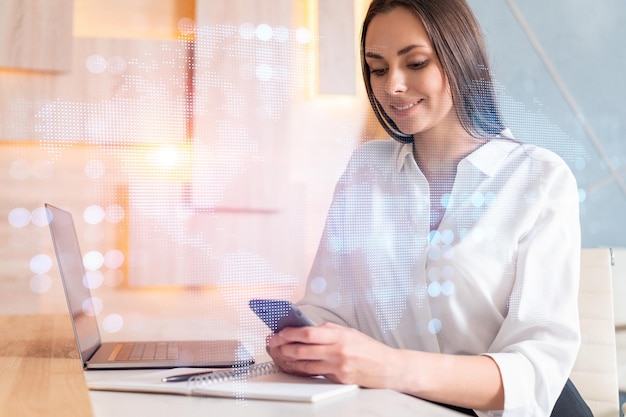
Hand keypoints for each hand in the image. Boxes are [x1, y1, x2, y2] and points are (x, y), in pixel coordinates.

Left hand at [266, 322, 399, 388]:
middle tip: (274, 345)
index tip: (280, 332)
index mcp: (340, 335)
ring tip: (281, 356)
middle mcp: (338, 351)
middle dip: (285, 347)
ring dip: (290, 361)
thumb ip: (329, 332)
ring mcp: (338, 367)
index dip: (291, 333)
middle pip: (303, 349)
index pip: (309, 333)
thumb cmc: (369, 349)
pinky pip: (316, 375)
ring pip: (306, 365)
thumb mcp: (350, 333)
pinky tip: (296, 366)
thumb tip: (307, 330)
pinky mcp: (339, 379)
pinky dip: (303, 370)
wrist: (389, 367)